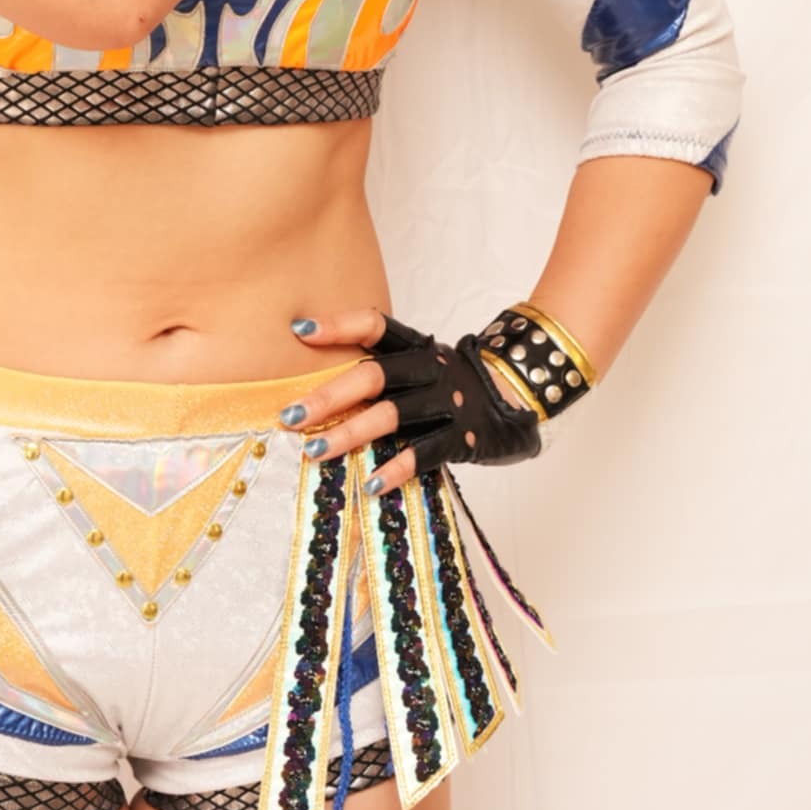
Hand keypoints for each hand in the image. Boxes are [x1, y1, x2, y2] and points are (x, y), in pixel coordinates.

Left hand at [278, 306, 540, 494]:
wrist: (520, 394)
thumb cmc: (453, 382)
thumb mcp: (422, 363)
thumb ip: (382, 368)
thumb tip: (318, 379)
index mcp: (415, 346)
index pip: (374, 325)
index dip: (338, 326)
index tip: (299, 331)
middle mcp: (428, 369)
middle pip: (373, 376)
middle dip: (329, 396)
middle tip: (290, 415)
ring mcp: (446, 402)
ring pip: (391, 416)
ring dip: (349, 434)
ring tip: (314, 450)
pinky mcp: (462, 436)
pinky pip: (426, 452)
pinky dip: (397, 469)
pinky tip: (370, 484)